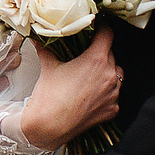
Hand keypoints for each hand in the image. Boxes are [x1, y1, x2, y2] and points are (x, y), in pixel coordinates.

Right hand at [16, 29, 120, 150]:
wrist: (48, 128)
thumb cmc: (49, 98)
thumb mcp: (49, 67)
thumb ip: (47, 48)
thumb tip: (38, 37)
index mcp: (96, 60)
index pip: (108, 34)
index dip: (102, 28)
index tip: (97, 26)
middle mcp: (109, 76)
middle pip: (110, 54)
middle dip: (100, 52)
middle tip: (85, 53)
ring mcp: (113, 94)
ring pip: (116, 74)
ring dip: (106, 71)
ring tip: (88, 75)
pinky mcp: (112, 110)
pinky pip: (113, 95)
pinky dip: (105, 92)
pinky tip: (90, 94)